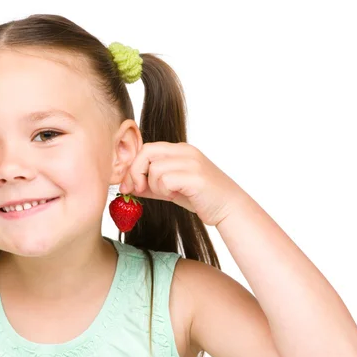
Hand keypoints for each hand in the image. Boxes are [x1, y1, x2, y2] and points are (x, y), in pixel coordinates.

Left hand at [118, 141, 246, 226]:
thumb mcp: (171, 189)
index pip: (146, 148)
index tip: (127, 186)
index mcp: (180, 150)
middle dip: (134, 173)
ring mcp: (192, 162)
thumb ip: (151, 185)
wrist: (228, 208)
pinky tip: (175, 195)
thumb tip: (128, 186)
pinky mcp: (195, 177)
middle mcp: (186, 151)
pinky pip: (165, 180)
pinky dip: (164, 191)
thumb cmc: (201, 198)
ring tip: (167, 193)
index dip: (132, 167)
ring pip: (154, 168)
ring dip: (153, 186)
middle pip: (146, 152)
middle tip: (135, 190)